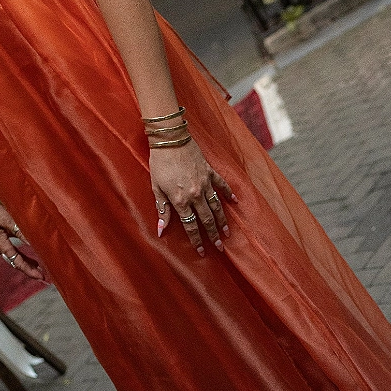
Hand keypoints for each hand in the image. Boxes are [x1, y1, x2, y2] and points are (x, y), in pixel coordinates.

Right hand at [0, 196, 44, 280]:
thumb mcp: (6, 219)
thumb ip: (20, 231)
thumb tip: (35, 243)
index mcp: (0, 244)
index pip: (18, 262)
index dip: (30, 271)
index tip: (41, 278)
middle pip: (16, 262)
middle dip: (30, 269)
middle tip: (43, 275)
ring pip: (13, 255)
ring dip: (26, 261)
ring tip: (38, 265)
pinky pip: (10, 247)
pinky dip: (20, 251)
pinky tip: (27, 247)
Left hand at [150, 140, 234, 256]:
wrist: (170, 139)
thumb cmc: (160, 163)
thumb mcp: (156, 188)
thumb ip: (162, 209)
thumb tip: (161, 229)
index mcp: (181, 200)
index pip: (190, 226)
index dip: (196, 240)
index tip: (202, 251)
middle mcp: (195, 195)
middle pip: (206, 220)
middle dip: (213, 235)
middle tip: (220, 247)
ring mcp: (205, 183)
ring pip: (216, 206)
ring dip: (222, 221)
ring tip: (227, 232)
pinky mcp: (210, 172)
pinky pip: (222, 185)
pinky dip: (228, 194)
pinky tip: (234, 202)